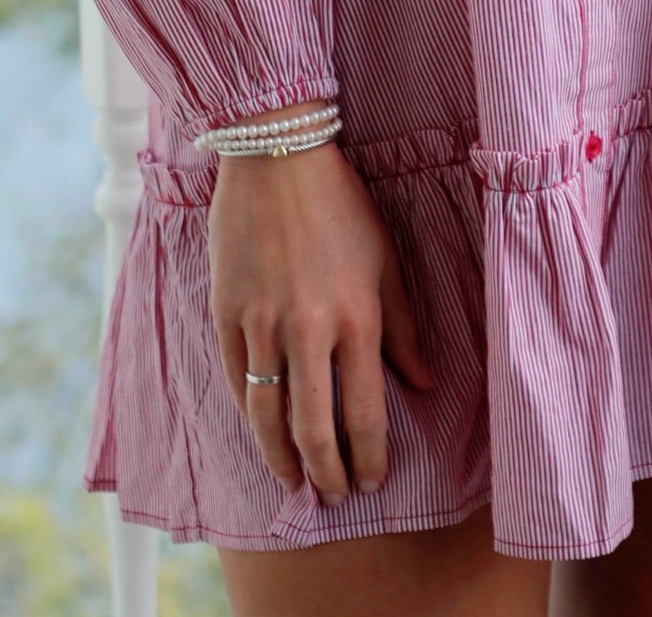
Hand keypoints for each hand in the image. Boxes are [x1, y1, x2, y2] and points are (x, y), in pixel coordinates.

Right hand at [208, 108, 436, 504]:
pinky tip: (260, 431)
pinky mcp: (226, 312)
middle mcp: (309, 329)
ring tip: (293, 482)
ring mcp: (262, 323)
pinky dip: (248, 414)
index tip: (371, 481)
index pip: (366, 411)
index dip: (369, 456)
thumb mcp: (385, 259)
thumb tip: (425, 383)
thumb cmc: (340, 203)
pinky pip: (235, 380)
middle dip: (326, 473)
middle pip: (314, 428)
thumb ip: (404, 326)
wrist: (277, 155)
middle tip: (332, 496)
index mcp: (357, 316)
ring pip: (268, 415)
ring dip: (281, 459)